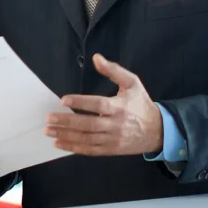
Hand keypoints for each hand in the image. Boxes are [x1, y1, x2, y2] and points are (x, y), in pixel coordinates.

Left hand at [45, 53, 163, 155]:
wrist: (158, 131)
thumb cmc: (141, 104)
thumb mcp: (132, 83)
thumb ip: (114, 70)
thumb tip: (96, 58)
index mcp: (119, 107)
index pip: (98, 105)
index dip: (80, 102)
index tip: (63, 100)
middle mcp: (115, 125)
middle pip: (88, 124)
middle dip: (67, 122)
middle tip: (49, 118)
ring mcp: (113, 139)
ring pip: (87, 139)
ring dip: (66, 135)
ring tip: (48, 131)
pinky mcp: (111, 150)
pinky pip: (90, 150)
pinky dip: (74, 148)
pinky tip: (59, 144)